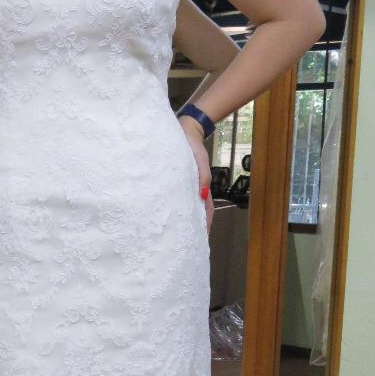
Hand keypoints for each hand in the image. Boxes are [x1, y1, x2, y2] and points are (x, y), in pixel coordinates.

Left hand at [179, 115, 213, 235]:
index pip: (206, 212)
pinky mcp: (176, 183)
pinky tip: (168, 216)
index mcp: (201, 188)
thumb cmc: (193, 147)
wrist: (184, 131)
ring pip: (185, 208)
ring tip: (176, 236)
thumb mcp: (200, 162)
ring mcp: (185, 188)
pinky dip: (176, 209)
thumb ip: (203, 179)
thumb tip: (202, 197)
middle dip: (192, 229)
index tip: (201, 241)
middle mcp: (193, 191)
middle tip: (186, 245)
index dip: (205, 227)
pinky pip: (176, 199)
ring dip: (183, 221)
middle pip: (195, 214)